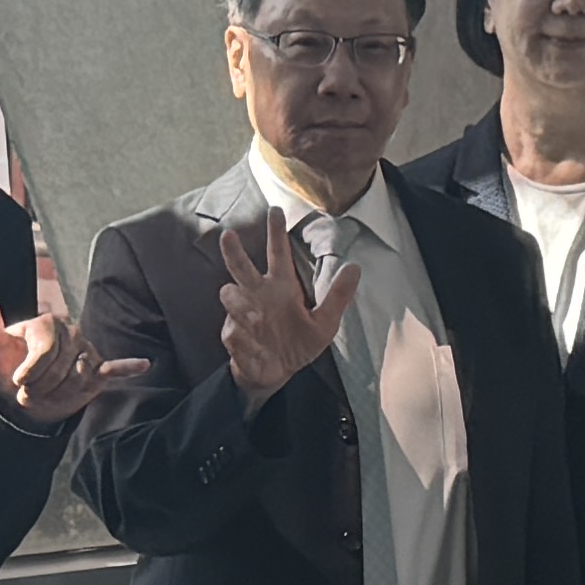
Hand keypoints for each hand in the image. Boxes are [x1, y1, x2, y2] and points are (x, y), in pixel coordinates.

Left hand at [0, 274, 150, 428]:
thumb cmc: (7, 366)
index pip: (44, 354)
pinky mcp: (96, 370)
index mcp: (47, 323)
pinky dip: (127, 368)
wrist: (22, 395)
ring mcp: (87, 351)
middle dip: (41, 388)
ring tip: (47, 393)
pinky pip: (113, 369)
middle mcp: (71, 332)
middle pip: (61, 369)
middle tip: (31, 391)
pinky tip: (143, 364)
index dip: (29, 374)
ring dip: (59, 394)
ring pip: (78, 379)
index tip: (18, 381)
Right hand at [212, 216, 353, 397]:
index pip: (278, 254)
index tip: (275, 210)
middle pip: (240, 266)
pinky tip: (256, 348)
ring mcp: (242, 314)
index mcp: (282, 287)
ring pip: (229, 294)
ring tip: (259, 318)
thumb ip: (338, 297)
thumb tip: (355, 267)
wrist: (276, 374)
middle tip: (229, 235)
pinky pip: (233, 331)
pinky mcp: (233, 335)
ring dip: (242, 305)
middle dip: (234, 251)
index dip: (276, 233)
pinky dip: (244, 339)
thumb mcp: (325, 323)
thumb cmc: (299, 345)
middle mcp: (259, 294)